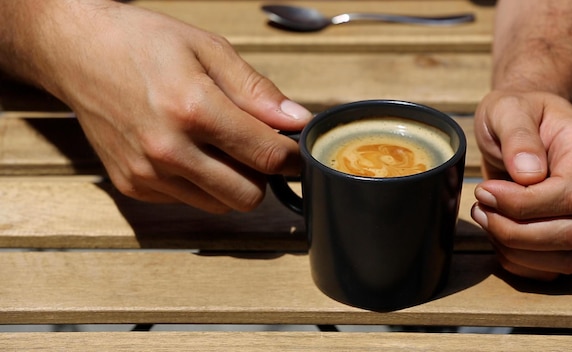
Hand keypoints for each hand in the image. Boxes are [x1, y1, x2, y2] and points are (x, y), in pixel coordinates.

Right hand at [35, 1, 311, 212]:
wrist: (76, 50)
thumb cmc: (142, 42)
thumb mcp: (208, 49)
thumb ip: (255, 91)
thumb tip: (295, 121)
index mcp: (193, 108)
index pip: (265, 156)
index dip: (291, 157)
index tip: (296, 151)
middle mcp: (167, 149)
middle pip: (247, 195)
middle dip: (261, 175)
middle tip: (254, 147)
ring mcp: (146, 173)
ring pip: (219, 204)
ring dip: (231, 182)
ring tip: (216, 145)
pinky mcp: (132, 185)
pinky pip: (187, 201)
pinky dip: (199, 184)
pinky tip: (187, 151)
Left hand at [471, 90, 571, 279]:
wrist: (521, 124)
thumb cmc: (514, 113)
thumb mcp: (506, 109)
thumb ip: (517, 135)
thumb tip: (529, 175)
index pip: (568, 194)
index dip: (521, 204)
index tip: (484, 191)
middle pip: (570, 231)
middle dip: (514, 230)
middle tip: (478, 207)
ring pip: (568, 257)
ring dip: (517, 249)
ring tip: (485, 220)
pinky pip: (558, 267)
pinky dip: (522, 262)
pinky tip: (498, 238)